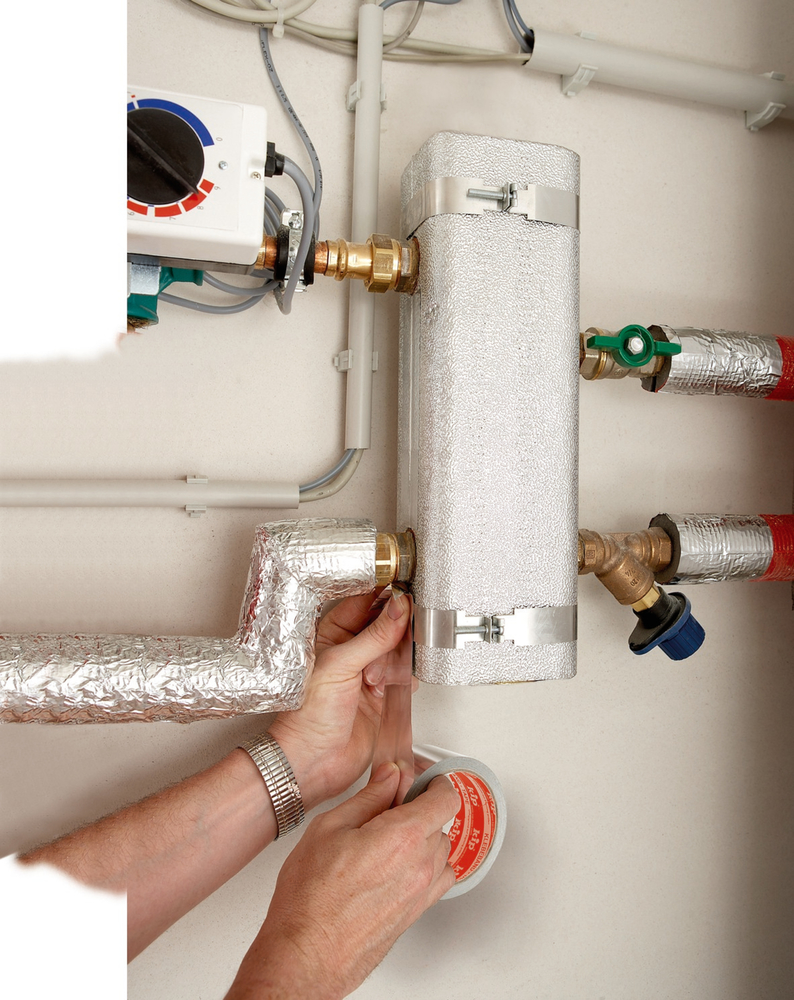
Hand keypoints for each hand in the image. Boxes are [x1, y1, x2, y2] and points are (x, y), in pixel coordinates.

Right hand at [225, 763, 458, 999]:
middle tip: (390, 807)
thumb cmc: (309, 897)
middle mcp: (419, 864)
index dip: (437, 782)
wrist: (306, 952)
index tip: (424, 779)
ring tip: (389, 838)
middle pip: (441, 822)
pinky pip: (439, 878)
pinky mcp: (416, 914)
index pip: (445, 798)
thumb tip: (389, 776)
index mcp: (402, 836)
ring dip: (424, 837)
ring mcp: (421, 892)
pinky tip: (401, 863)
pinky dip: (428, 865)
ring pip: (440, 850)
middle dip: (420, 808)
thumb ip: (368, 797)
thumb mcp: (330, 827)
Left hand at [268, 591, 410, 810]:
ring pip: (397, 646)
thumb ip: (374, 636)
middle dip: (397, 625)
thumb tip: (398, 607)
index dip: (383, 592)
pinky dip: (408, 674)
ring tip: (389, 667)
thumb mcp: (341, 667)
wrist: (312, 764)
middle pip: (384, 621)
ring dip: (400, 653)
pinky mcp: (382, 693)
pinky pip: (404, 673)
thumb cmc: (306, 719)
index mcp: (330, 634)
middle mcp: (349, 650)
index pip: (362, 600)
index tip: (404, 585)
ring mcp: (367, 671)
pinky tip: (400, 681)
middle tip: (406, 626)